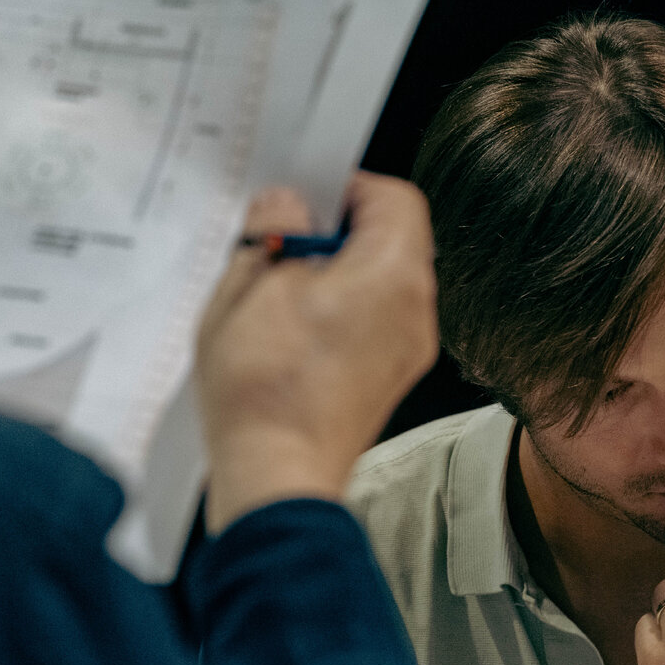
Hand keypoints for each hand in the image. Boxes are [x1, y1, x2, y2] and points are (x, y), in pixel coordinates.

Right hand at [195, 171, 437, 532]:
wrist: (278, 475)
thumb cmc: (266, 391)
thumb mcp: (249, 288)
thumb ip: (273, 230)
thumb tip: (285, 204)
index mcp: (391, 273)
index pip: (396, 198)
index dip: (349, 189)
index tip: (307, 199)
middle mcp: (414, 310)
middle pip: (392, 240)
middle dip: (339, 231)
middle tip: (286, 245)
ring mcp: (408, 349)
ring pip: (382, 281)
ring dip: (338, 273)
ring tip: (283, 294)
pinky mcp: (390, 378)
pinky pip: (376, 321)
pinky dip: (344, 310)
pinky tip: (296, 331)